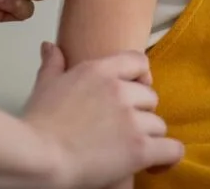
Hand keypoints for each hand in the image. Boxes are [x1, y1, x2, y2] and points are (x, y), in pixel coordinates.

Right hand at [24, 43, 183, 188]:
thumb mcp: (45, 86)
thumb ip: (53, 64)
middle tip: (124, 129)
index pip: (139, 61)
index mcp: (99, 71)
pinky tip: (155, 162)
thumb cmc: (38, 126)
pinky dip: (167, 157)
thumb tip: (50, 47)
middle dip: (141, 113)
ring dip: (148, 137)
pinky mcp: (139, 148)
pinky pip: (171, 149)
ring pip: (159, 125)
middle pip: (151, 97)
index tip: (136, 91)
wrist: (38, 157)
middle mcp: (120, 90)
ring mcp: (132, 119)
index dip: (141, 77)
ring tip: (130, 149)